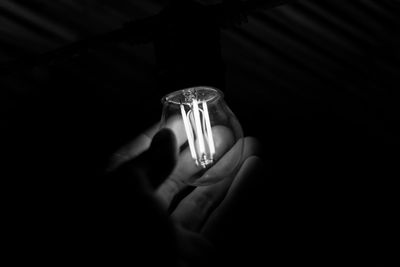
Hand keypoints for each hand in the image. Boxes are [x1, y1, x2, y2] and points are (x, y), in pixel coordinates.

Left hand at [108, 117, 262, 265]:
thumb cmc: (122, 244)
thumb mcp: (123, 193)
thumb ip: (143, 163)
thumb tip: (163, 135)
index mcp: (118, 204)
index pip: (140, 161)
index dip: (162, 137)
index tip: (184, 117)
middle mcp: (145, 221)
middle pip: (176, 178)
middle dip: (200, 152)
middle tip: (222, 129)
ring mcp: (176, 241)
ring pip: (205, 196)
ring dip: (226, 170)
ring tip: (247, 142)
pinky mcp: (204, 257)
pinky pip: (226, 219)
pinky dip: (243, 195)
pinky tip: (257, 170)